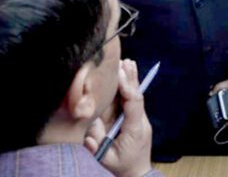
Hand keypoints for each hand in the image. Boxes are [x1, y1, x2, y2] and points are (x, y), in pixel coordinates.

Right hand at [84, 60, 153, 176]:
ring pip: (134, 97)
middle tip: (126, 62)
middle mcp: (140, 122)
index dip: (127, 87)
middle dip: (131, 79)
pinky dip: (128, 88)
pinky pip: (130, 102)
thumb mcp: (107, 160)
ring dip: (131, 80)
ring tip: (128, 63)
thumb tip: (88, 134)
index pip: (134, 104)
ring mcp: (138, 121)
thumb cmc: (121, 168)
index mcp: (135, 129)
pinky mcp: (134, 121)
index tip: (120, 73)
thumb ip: (97, 146)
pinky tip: (126, 76)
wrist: (136, 175)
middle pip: (136, 96)